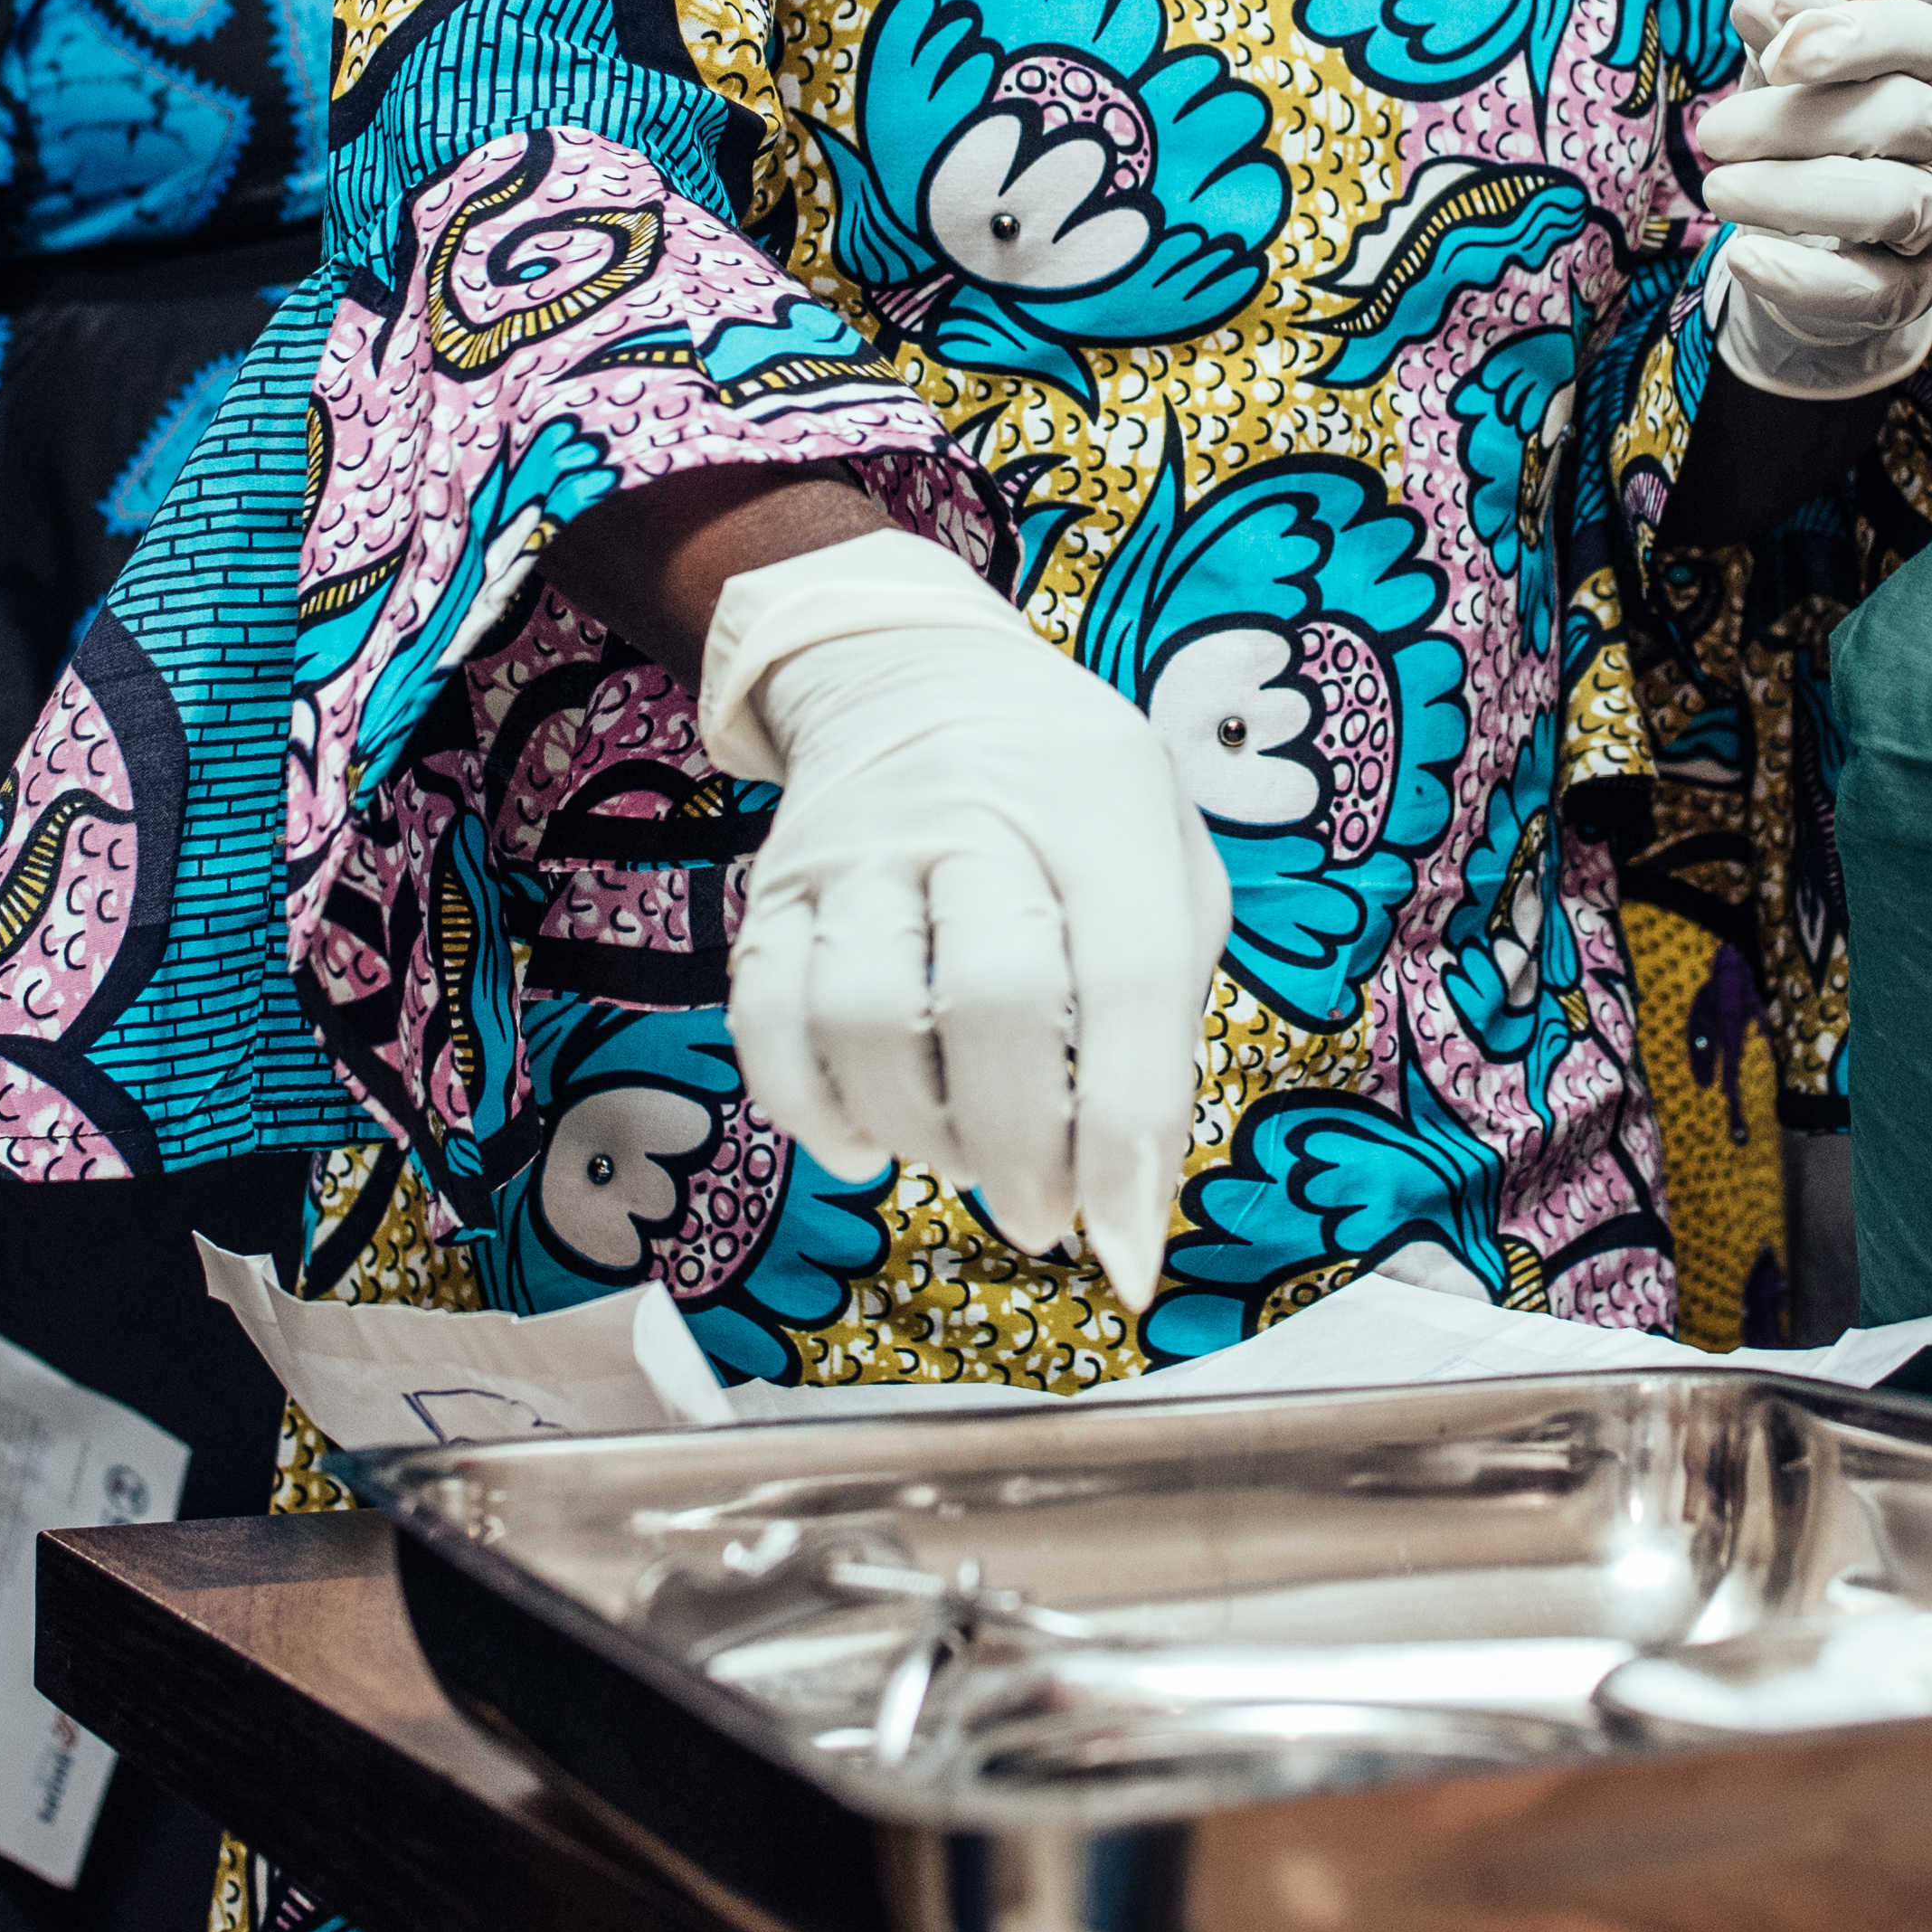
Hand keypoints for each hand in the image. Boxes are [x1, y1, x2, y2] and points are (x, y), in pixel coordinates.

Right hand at [706, 532, 1225, 1313]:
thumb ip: (1166, 1001)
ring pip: (864, 1017)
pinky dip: (811, 1110)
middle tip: (1043, 1217)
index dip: (1130, 1134)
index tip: (1129, 1256)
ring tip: (961, 1160)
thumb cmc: (1069, 799)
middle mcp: (972, 817)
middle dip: (1022, 1148)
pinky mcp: (774, 893)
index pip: (1131, 978)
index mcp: (1099, 805)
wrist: (913, 674)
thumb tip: (1132, 1186)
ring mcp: (857, 852)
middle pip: (991, 1002)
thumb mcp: (1163, 855)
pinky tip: (865, 1143)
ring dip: (919, 1132)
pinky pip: (765, 1017)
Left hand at [1699, 0, 1931, 399]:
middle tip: (1713, 133)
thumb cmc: (1826, 122)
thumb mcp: (1807, 65)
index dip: (1852, 39)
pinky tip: (1744, 258)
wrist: (1832, 233)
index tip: (1776, 55)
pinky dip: (1802, 276)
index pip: (1922, 35)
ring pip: (1890, 203)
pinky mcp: (1917, 293)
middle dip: (1798, 122)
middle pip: (1904, 118)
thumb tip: (1756, 0)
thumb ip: (1789, 28)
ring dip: (1793, 194)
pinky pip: (1866, 288)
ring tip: (1717, 188)